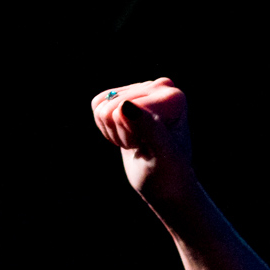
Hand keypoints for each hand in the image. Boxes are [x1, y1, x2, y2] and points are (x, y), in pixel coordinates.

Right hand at [90, 78, 193, 201]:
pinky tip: (126, 135)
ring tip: (137, 141)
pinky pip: (97, 104)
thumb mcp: (162, 156)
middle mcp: (160, 86)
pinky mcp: (126, 96)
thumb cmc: (169, 173)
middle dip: (122, 133)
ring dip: (114, 132)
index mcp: (173, 96)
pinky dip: (106, 127)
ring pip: (101, 106)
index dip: (131, 134)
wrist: (165, 183)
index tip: (152, 146)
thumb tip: (125, 105)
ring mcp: (142, 90)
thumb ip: (149, 129)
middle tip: (144, 145)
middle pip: (112, 106)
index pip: (125, 109)